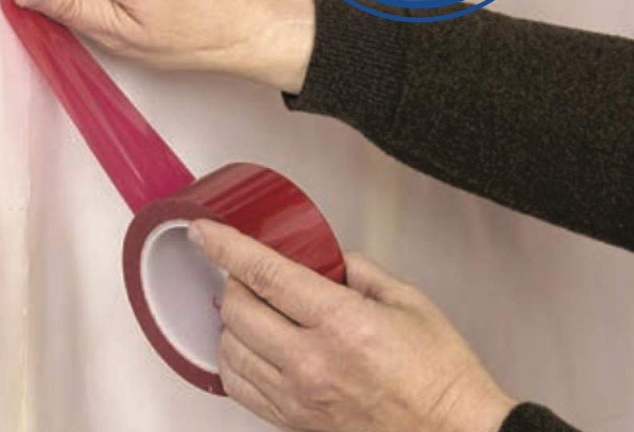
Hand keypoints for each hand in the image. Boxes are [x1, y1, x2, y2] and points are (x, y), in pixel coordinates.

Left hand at [189, 220, 515, 431]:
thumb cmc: (441, 377)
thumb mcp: (409, 302)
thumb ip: (359, 270)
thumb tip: (326, 257)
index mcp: (342, 324)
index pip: (264, 274)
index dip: (226, 246)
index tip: (203, 231)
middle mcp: (312, 363)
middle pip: (237, 310)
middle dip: (232, 282)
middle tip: (248, 272)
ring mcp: (299, 400)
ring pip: (229, 352)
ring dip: (231, 322)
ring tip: (250, 308)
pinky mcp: (296, 425)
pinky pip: (241, 390)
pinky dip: (234, 361)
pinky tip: (250, 347)